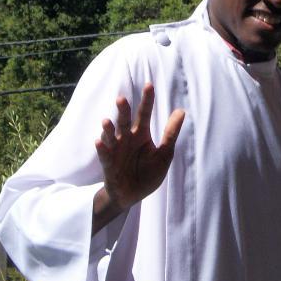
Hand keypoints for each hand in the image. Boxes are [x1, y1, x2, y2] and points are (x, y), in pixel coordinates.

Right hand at [92, 83, 184, 231]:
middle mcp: (126, 139)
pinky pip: (104, 155)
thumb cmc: (148, 173)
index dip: (146, 100)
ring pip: (110, 136)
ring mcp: (115, 151)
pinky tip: (98, 142)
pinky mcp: (108, 165)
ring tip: (107, 121)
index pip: (144, 114)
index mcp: (141, 134)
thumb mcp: (164, 154)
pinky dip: (101, 149)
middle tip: (121, 98)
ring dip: (107, 129)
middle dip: (122, 111)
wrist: (133, 195)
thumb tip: (181, 111)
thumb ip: (170, 133)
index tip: (149, 85)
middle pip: (124, 121)